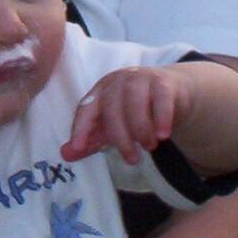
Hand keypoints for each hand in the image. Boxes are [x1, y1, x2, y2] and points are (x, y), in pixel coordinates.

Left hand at [61, 66, 192, 163]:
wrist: (171, 92)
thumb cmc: (135, 110)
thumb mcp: (112, 126)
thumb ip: (91, 140)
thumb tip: (65, 155)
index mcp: (99, 91)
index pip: (85, 109)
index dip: (80, 128)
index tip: (78, 148)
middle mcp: (116, 82)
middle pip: (112, 109)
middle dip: (120, 138)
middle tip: (131, 159)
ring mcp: (140, 78)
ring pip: (135, 103)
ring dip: (141, 129)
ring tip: (149, 146)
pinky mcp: (163, 82)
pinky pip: (161, 100)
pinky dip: (161, 119)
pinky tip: (163, 135)